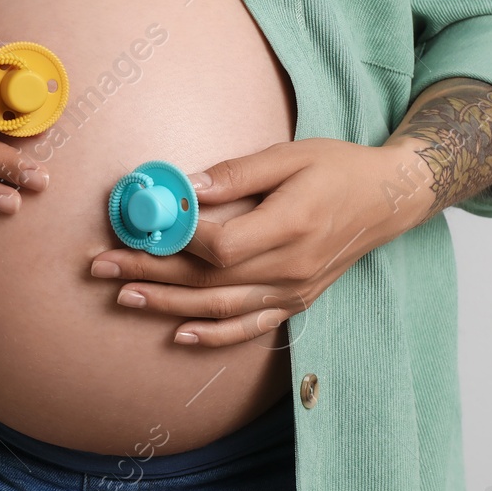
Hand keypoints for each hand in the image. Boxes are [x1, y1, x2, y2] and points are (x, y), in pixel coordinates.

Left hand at [90, 138, 433, 346]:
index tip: (140, 224)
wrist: (389, 199)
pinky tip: (179, 333)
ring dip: (168, 304)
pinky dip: (214, 335)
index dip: (176, 239)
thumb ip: (237, 174)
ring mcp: (295, 290)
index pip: (220, 245)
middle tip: (102, 266)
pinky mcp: (297, 301)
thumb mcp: (290, 155)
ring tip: (124, 295)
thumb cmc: (339, 168)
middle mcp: (292, 267)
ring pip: (221, 308)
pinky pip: (251, 327)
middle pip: (209, 280)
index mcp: (291, 225)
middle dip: (150, 273)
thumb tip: (187, 188)